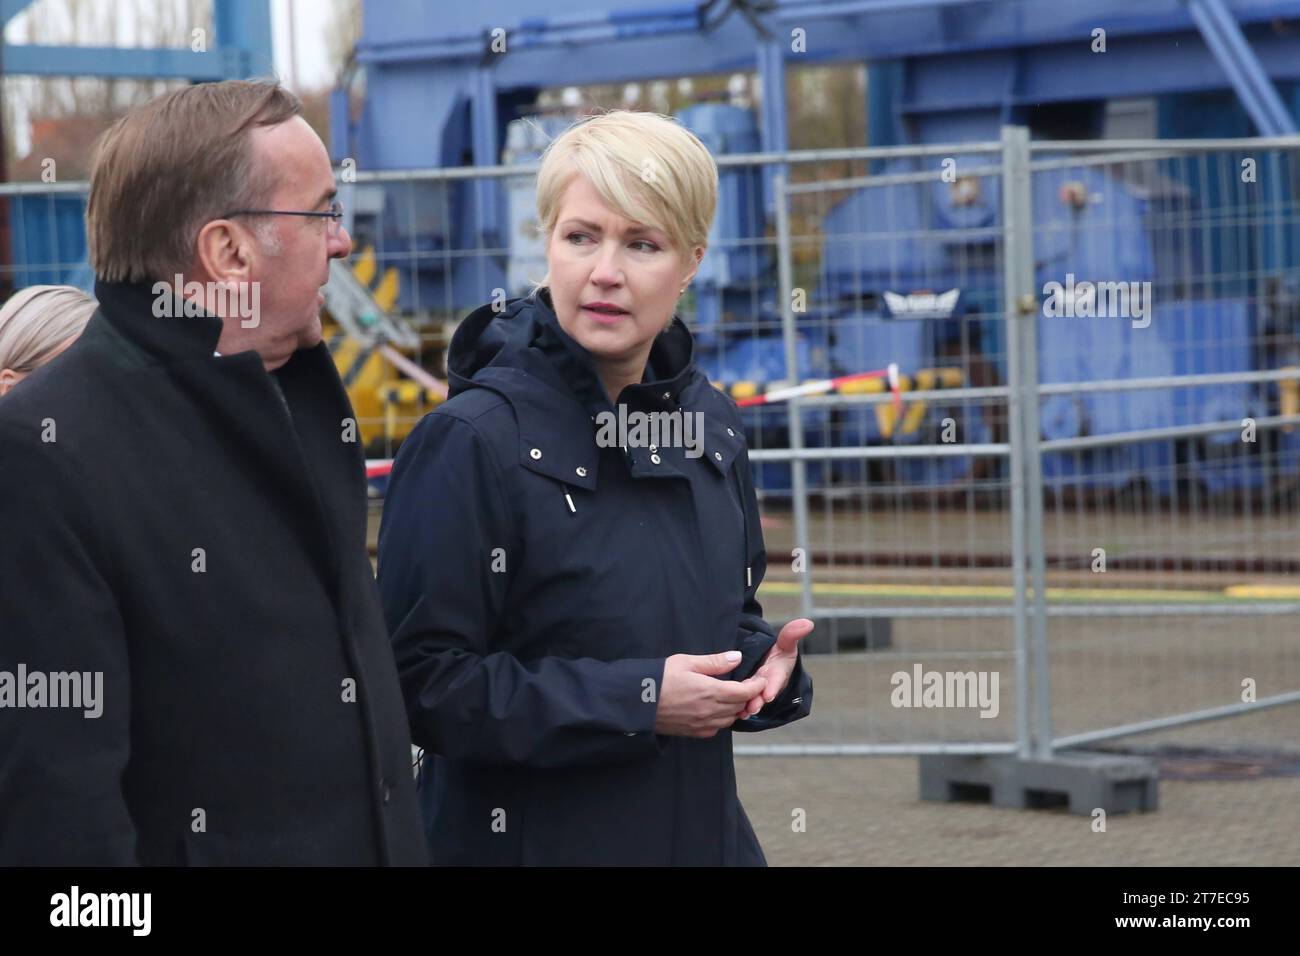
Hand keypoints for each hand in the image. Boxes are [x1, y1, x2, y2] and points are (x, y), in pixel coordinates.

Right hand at [654, 651, 768, 738]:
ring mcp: (702, 724)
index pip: (744, 693)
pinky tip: (718, 709)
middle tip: (750, 685)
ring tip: (735, 696)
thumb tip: (737, 657)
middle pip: (740, 707)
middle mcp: (709, 711)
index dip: (757, 686)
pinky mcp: (694, 732)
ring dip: (736, 708)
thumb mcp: (687, 662)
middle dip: (748, 696)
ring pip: (730, 719)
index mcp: (710, 691)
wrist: (637, 702)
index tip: (761, 679)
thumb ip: (715, 662)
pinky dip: (723, 719)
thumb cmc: (659, 677)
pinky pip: (717, 728)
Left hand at [735, 619, 812, 719]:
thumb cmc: (778, 654)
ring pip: (752, 700)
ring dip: (747, 707)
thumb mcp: (785, 643)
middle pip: (763, 694)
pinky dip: (737, 708)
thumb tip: (808, 623)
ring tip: (741, 713)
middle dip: (758, 701)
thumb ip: (792, 634)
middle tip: (752, 708)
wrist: (767, 662)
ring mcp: (757, 691)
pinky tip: (731, 713)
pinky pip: (742, 702)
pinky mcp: (746, 695)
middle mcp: (768, 685)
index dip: (773, 687)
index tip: (768, 695)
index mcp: (778, 673)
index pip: (777, 679)